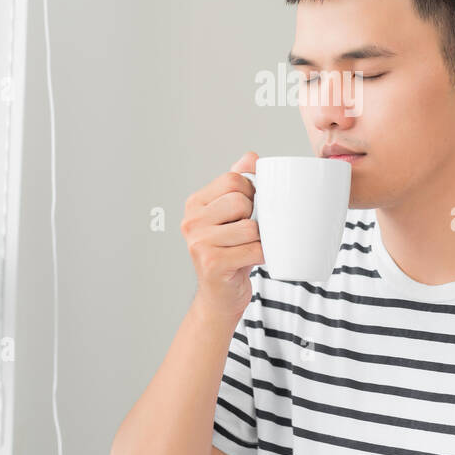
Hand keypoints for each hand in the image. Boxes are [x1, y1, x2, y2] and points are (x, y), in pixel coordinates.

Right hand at [181, 151, 263, 327]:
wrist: (219, 298)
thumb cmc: (230, 254)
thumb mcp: (232, 216)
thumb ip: (238, 183)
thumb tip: (251, 157)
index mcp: (195, 203)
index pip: (233, 179)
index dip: (252, 191)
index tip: (251, 208)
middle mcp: (191, 221)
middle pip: (241, 200)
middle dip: (255, 215)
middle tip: (250, 232)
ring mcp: (199, 243)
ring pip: (250, 227)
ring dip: (261, 239)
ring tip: (250, 247)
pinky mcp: (211, 263)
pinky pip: (253, 250)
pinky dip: (263, 255)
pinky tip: (254, 260)